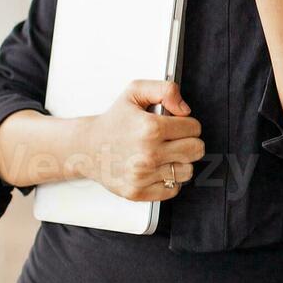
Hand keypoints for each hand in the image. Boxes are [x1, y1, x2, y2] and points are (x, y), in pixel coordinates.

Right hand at [80, 79, 204, 201]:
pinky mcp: (138, 192)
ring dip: (179, 162)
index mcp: (150, 128)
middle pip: (196, 150)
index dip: (187, 124)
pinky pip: (173, 189)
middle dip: (189, 142)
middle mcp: (147, 154)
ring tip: (163, 154)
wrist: (87, 146)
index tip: (176, 125)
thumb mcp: (136, 92)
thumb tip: (184, 109)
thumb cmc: (114, 120)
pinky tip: (156, 169)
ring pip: (187, 171)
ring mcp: (142, 176)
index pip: (194, 128)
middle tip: (173, 140)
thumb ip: (165, 90)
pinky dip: (168, 180)